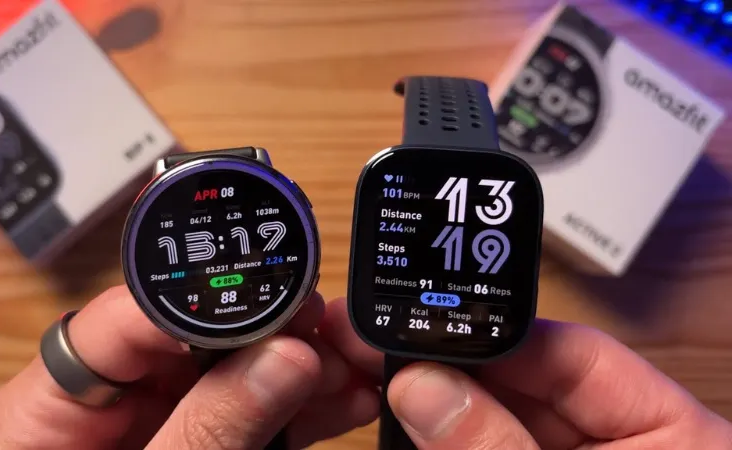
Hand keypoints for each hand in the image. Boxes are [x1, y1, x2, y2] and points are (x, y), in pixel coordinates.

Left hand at [0, 286, 379, 448]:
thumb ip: (208, 429)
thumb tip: (285, 356)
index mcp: (51, 407)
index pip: (123, 320)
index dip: (201, 304)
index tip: (278, 304)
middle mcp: (103, 401)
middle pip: (188, 338)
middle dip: (266, 332)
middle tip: (327, 332)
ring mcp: (154, 420)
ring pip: (231, 371)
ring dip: (296, 369)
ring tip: (352, 366)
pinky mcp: (194, 441)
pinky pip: (248, 411)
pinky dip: (297, 409)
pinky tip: (341, 400)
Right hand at [319, 297, 731, 448]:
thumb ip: (501, 446)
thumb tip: (424, 386)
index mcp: (670, 430)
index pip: (568, 350)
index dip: (489, 329)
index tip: (423, 320)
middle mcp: (617, 440)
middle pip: (515, 384)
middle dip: (442, 370)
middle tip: (375, 352)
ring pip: (485, 423)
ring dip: (429, 411)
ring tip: (370, 386)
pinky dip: (436, 445)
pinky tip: (396, 426)